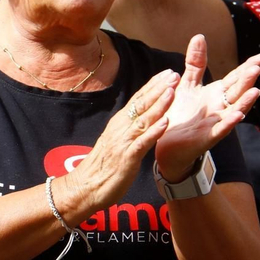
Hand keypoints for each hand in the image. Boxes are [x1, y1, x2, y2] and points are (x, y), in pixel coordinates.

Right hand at [63, 68, 177, 214]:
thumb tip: (143, 117)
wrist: (85, 187)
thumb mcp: (117, 141)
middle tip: (174, 74)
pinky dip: (154, 132)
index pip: (138, 99)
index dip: (154, 85)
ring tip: (172, 91)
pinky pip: (142, 143)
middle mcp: (121, 128)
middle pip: (142, 104)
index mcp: (120, 123)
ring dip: (159, 105)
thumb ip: (129, 129)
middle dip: (159, 88)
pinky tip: (165, 123)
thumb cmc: (103, 167)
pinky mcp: (126, 158)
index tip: (168, 73)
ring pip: (143, 119)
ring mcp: (123, 142)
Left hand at [155, 35, 259, 181]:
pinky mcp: (207, 137)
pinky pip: (221, 129)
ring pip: (235, 110)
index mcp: (217, 93)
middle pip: (238, 91)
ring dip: (245, 101)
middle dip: (247, 80)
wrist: (166, 141)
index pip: (235, 78)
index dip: (248, 67)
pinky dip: (230, 122)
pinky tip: (238, 115)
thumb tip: (199, 36)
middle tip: (257, 68)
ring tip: (255, 91)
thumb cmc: (180, 112)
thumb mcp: (188, 83)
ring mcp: (216, 122)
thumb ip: (196, 62)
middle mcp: (221, 107)